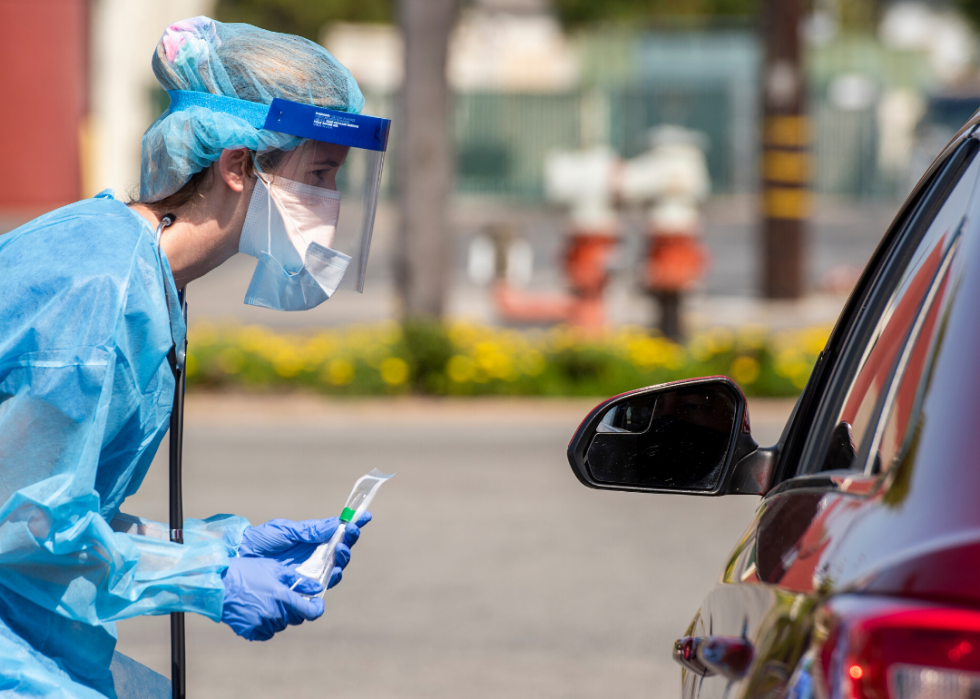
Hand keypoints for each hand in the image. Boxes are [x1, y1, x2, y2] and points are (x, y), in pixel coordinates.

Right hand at [220, 556, 322, 640]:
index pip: (310, 612)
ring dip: (281, 616)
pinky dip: (267, 625)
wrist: (219, 583)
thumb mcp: (275, 568)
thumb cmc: (247, 571)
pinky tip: (259, 611)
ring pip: (281, 625)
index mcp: (282, 597)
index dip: (317, 609)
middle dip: (297, 609)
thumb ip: (297, 580)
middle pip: (296, 619)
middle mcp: (274, 613)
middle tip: (287, 597)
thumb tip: (316, 588)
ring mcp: (261, 624)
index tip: (317, 603)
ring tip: (268, 600)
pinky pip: (266, 632)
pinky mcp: (249, 631)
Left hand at [239, 513, 371, 587]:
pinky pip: (318, 591)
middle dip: (348, 546)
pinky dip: (328, 584)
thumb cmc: (260, 541)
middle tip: (347, 537)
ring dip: (341, 563)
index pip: (338, 535)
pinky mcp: (299, 592)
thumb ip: (312, 530)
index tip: (364, 517)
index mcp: (313, 542)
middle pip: (340, 556)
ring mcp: (308, 576)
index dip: (352, 528)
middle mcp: (314, 560)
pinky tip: (330, 576)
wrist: (238, 559)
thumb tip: (337, 523)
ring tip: (339, 554)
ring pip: (333, 573)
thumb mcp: (287, 530)